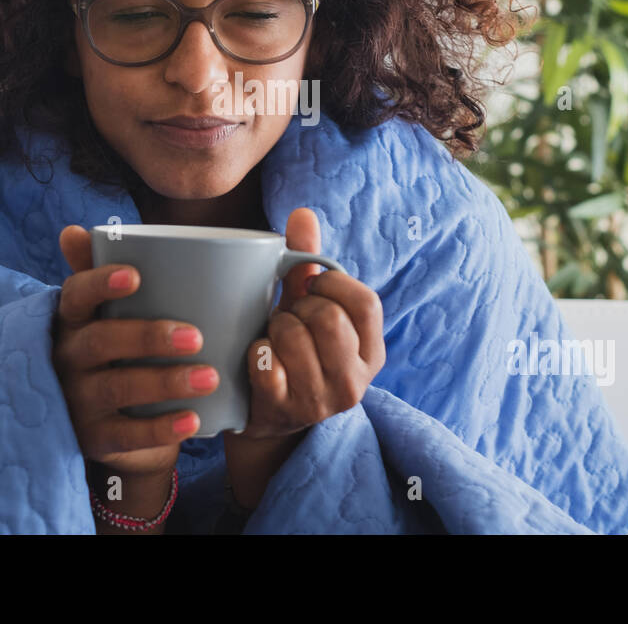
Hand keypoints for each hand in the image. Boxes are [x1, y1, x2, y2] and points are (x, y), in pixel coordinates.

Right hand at [52, 225, 219, 479]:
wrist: (103, 421)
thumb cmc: (113, 350)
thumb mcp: (105, 314)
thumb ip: (107, 271)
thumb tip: (77, 229)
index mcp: (71, 319)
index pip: (75, 295)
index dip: (100, 283)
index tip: (137, 275)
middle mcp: (66, 358)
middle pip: (100, 343)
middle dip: (148, 337)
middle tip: (197, 335)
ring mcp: (76, 401)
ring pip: (116, 389)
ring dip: (165, 382)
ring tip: (210, 377)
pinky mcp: (92, 439)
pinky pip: (125, 435)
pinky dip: (160, 430)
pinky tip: (194, 420)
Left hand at [234, 208, 385, 440]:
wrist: (266, 415)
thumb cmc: (293, 349)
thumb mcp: (308, 307)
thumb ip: (308, 262)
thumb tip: (302, 213)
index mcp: (371, 351)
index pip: (365, 302)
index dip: (332, 284)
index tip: (312, 287)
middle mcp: (355, 381)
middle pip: (330, 319)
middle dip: (299, 307)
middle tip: (289, 316)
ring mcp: (321, 401)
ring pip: (295, 337)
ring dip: (275, 328)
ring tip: (273, 336)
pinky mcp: (284, 412)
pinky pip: (266, 366)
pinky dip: (256, 353)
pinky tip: (257, 356)